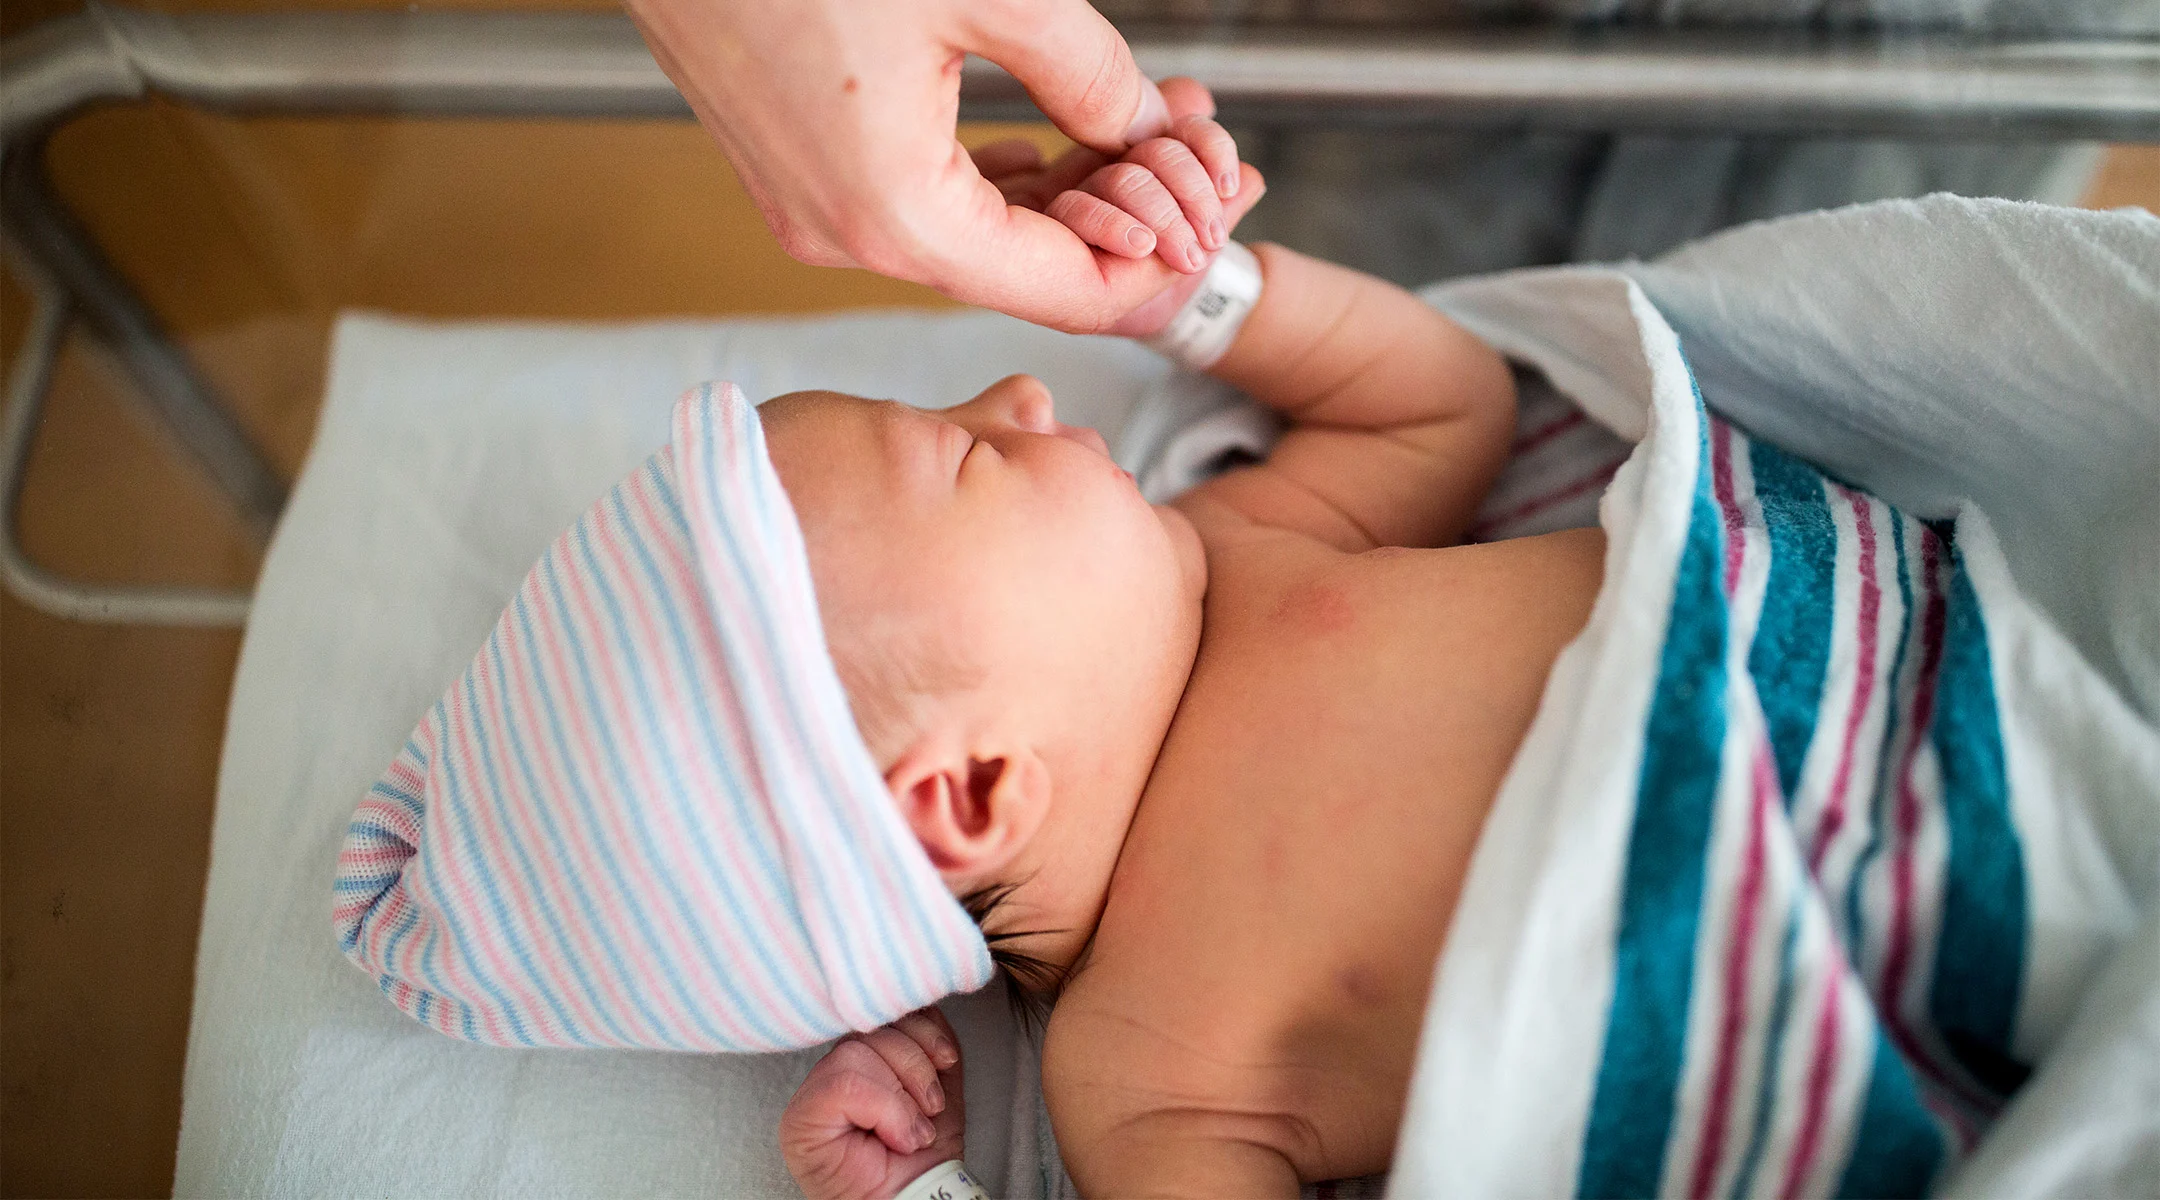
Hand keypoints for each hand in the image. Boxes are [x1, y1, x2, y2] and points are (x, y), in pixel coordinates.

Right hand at [624, 0, 1256, 332]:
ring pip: (969, 230)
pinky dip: (990, 173)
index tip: (1212, 223)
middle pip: (1019, 265)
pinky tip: (1046, 130)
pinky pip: (914, 197)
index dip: (1152, 267)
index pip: (1061, 290)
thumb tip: (1141, 120)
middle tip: (1195, 152)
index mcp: (894, 215)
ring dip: (1058, 188)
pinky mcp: (787, 162)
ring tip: (1141, 126)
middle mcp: (841, 233)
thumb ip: (1086, 70)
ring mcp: (805, 202)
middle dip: (1116, 212)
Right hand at [779, 1008, 966, 1199]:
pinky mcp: (800, 1118)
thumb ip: (927, 1042)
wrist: (919, 1199)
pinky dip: (885, 1109)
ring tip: (911, 1130)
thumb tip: (924, 1003)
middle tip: (930, 1109)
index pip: (880, 1014)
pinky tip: (895, 1137)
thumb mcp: (937, 1082)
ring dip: (901, 1095)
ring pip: (856, 1051)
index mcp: (858, 1061)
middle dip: (915, 1066)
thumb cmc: (925, 1157)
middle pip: (869, 1029)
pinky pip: (846, 1082)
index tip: (946, 1059)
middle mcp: (828, 1074)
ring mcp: (810, 1095)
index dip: (919, 1028)